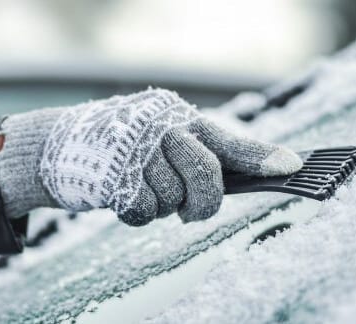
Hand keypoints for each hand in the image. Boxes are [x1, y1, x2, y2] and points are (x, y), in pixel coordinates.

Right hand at [0, 89, 301, 225]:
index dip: (260, 156)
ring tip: (140, 187)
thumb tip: (265, 171)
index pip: (227, 139)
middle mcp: (161, 128)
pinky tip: (122, 195)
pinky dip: (136, 213)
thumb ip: (208, 154)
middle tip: (191, 209)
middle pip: (206, 176)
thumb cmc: (127, 146)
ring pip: (173, 201)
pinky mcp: (111, 175)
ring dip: (160, 205)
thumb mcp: (167, 139)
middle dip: (202, 200)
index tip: (292, 167)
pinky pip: (143, 212)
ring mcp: (135, 150)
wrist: (62, 144)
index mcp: (180, 118)